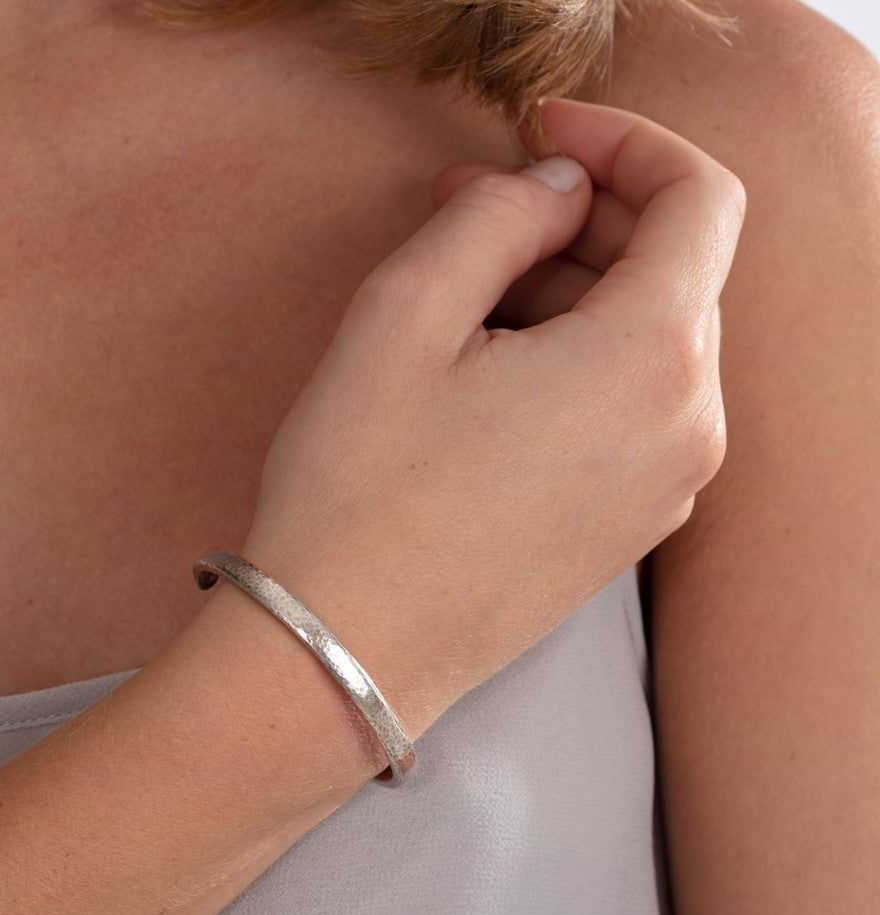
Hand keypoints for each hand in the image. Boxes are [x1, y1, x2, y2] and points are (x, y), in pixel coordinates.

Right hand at [242, 99, 745, 735]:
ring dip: (568, 292)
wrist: (344, 650)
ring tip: (460, 295)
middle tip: (470, 206)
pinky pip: (630, 408)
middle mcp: (688, 428)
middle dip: (577, 220)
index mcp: (651, 361)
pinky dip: (576, 360)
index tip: (542, 135)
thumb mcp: (406, 313)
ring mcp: (666, 488)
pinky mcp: (630, 526)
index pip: (698, 199)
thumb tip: (556, 191)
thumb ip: (499, 218)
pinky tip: (489, 370)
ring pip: (647, 340)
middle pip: (671, 271)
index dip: (624, 141)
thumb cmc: (361, 491)